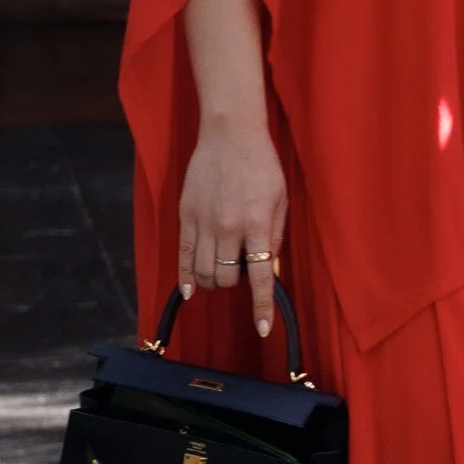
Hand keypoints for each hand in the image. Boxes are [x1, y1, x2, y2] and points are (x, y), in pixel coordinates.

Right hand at [177, 118, 286, 337]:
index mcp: (257, 224)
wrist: (230, 134)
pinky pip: (182, 256)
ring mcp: (203, 222)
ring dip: (214, 280)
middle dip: (235, 282)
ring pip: (204, 272)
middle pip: (226, 278)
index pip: (259, 276)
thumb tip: (270, 271)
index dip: (261, 306)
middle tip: (242, 267)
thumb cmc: (263, 165)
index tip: (262, 328)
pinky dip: (186, 277)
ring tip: (223, 267)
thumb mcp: (281, 200)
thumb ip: (275, 238)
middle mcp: (228, 227)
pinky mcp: (186, 215)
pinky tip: (190, 290)